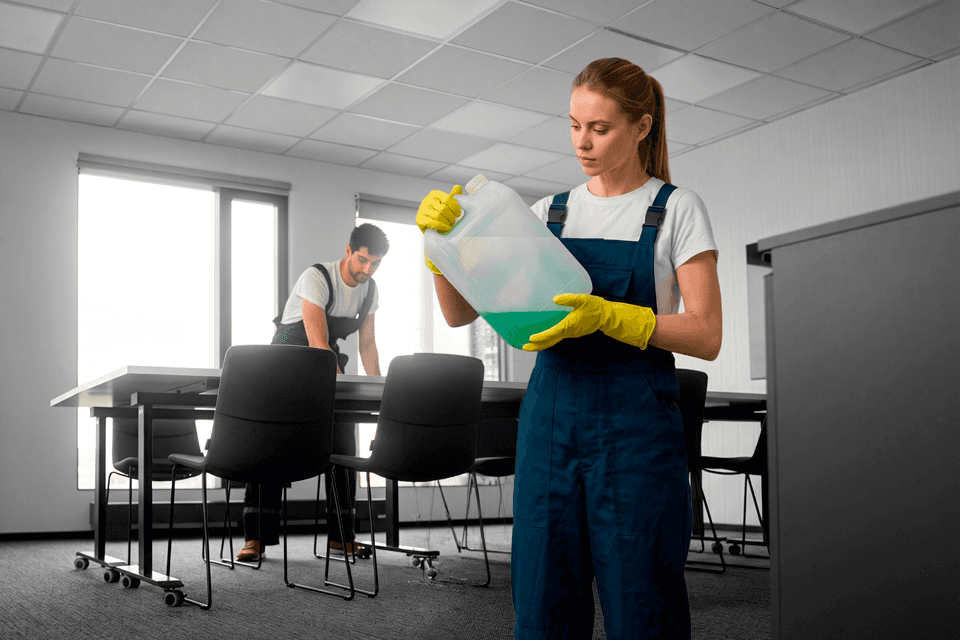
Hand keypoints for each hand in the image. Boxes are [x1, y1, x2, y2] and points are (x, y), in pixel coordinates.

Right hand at [416, 185, 462, 234]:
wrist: (427, 223)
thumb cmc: (438, 211)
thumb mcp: (446, 203)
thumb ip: (452, 196)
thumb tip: (457, 187)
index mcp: (435, 194)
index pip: (447, 199)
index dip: (455, 207)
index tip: (458, 214)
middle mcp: (427, 200)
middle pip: (443, 208)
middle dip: (451, 216)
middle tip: (454, 220)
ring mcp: (422, 209)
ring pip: (438, 216)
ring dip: (447, 222)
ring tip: (450, 224)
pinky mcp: (420, 219)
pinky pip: (432, 222)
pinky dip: (442, 226)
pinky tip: (447, 227)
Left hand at [522, 294, 656, 350]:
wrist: (608, 316)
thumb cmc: (596, 307)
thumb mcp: (583, 299)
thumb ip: (569, 299)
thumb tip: (556, 299)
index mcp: (569, 326)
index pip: (552, 333)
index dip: (541, 337)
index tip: (530, 338)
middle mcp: (568, 332)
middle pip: (549, 342)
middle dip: (536, 345)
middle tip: (523, 347)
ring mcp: (570, 333)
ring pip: (553, 340)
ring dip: (541, 343)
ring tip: (529, 343)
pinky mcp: (572, 331)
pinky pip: (557, 337)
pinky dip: (548, 338)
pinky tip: (543, 335)